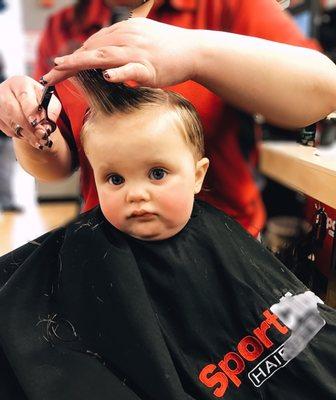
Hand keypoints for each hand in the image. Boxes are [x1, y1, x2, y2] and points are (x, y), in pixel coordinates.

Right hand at [0, 76, 60, 148]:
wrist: (27, 104)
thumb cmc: (40, 101)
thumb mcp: (51, 103)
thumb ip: (51, 113)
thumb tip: (46, 127)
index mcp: (21, 83)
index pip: (24, 97)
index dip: (31, 112)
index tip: (38, 123)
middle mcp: (5, 91)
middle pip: (13, 110)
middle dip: (29, 126)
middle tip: (41, 135)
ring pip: (10, 122)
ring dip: (27, 134)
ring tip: (39, 139)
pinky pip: (8, 130)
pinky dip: (21, 136)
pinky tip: (30, 136)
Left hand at [44, 18, 198, 87]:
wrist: (194, 50)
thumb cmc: (168, 48)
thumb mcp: (142, 39)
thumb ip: (123, 45)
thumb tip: (108, 61)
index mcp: (123, 31)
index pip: (93, 43)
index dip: (73, 56)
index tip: (58, 68)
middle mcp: (126, 37)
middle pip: (91, 49)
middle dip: (68, 63)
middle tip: (49, 74)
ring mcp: (137, 51)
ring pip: (103, 55)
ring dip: (80, 63)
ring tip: (61, 70)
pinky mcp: (149, 66)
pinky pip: (131, 68)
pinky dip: (118, 71)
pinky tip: (105, 75)